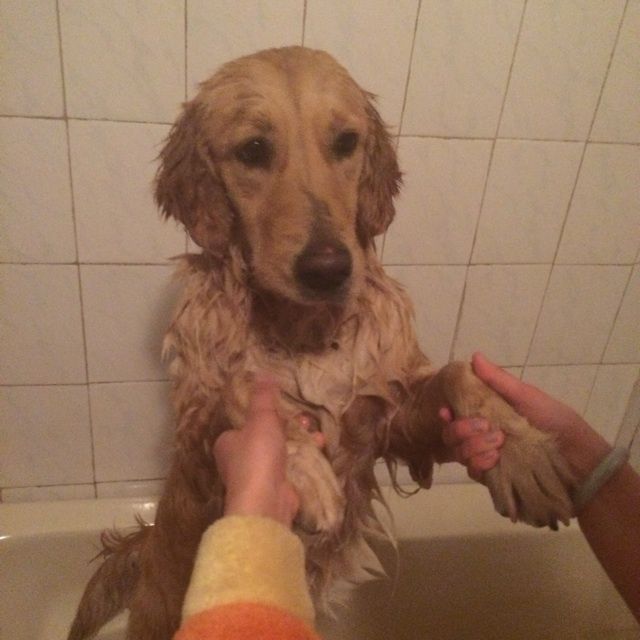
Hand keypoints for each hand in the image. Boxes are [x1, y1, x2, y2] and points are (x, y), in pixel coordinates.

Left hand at [213, 376, 305, 526]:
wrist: (266, 502)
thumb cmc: (257, 457)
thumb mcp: (261, 419)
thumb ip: (264, 397)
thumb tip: (263, 372)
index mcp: (228, 442)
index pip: (245, 423)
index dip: (265, 414)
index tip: (284, 408)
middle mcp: (238, 460)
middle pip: (266, 436)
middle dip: (288, 426)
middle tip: (304, 420)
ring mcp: (257, 477)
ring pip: (281, 451)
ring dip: (300, 440)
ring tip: (315, 433)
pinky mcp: (275, 488)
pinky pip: (291, 466)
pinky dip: (304, 456)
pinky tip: (318, 448)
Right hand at [442, 353, 611, 482]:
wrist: (576, 457)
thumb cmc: (554, 421)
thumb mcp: (527, 396)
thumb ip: (498, 380)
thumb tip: (474, 356)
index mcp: (487, 413)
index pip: (455, 412)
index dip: (446, 412)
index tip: (447, 410)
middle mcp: (481, 435)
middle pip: (450, 434)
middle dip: (460, 429)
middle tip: (484, 426)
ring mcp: (485, 456)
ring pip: (458, 452)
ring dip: (472, 446)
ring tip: (498, 443)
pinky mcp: (492, 477)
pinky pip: (472, 470)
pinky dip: (479, 462)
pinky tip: (495, 458)